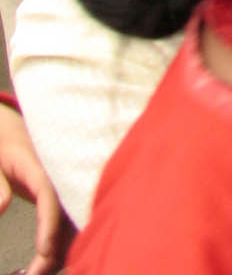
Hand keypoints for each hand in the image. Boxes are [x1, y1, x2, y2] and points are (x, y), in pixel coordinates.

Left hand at [0, 102, 68, 274]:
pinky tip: (46, 258)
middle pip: (66, 210)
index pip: (49, 191)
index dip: (50, 222)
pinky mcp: (60, 189)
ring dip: (59, 247)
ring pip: (70, 216)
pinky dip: (59, 239)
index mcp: (37, 160)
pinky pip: (66, 215)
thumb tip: (1, 206)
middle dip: (57, 246)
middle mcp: (56, 171)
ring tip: (37, 272)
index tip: (44, 251)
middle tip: (35, 273)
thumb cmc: (0, 142)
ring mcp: (60, 180)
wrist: (8, 126)